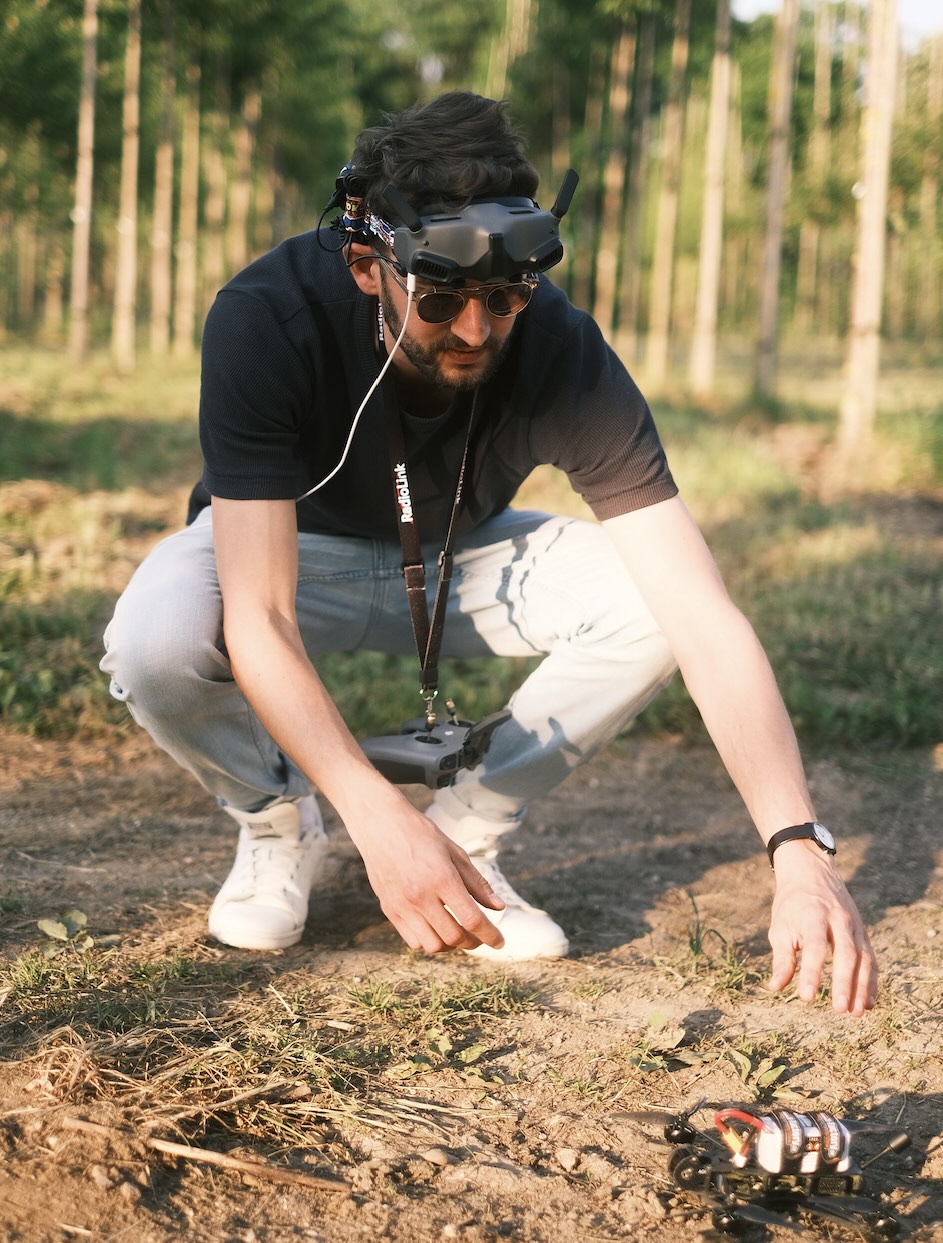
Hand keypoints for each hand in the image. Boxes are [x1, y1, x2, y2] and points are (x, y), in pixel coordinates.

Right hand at [347, 793, 505, 954]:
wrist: (380, 825)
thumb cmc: (420, 834)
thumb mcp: (454, 852)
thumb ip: (477, 883)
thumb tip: (499, 907)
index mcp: (441, 878)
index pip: (472, 919)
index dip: (490, 935)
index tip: (500, 942)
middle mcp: (420, 896)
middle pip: (454, 937)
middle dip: (473, 941)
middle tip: (480, 935)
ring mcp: (402, 906)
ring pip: (433, 946)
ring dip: (450, 944)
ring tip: (458, 931)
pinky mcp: (389, 910)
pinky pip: (413, 941)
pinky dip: (429, 940)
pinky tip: (436, 927)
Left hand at [767, 842, 876, 1016]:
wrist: (812, 873)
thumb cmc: (791, 905)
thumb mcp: (780, 926)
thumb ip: (782, 958)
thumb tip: (775, 987)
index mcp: (814, 915)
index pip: (814, 947)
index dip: (811, 973)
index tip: (806, 998)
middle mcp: (839, 919)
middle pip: (846, 953)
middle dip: (845, 982)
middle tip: (840, 1010)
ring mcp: (855, 926)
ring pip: (864, 958)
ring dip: (862, 987)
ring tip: (855, 1014)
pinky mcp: (863, 933)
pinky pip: (871, 959)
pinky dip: (871, 981)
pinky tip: (866, 1003)